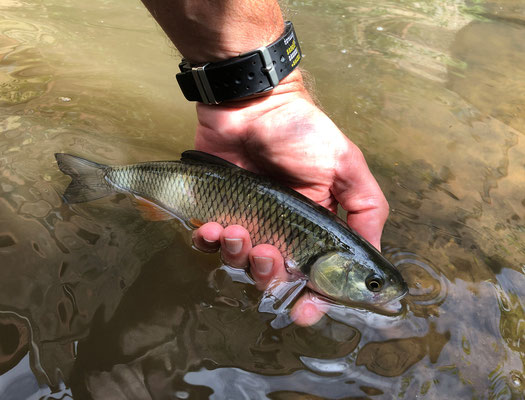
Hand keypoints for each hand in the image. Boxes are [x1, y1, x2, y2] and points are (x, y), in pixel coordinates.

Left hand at [192, 70, 388, 325]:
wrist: (252, 102)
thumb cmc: (303, 133)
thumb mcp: (347, 167)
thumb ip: (365, 211)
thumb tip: (371, 259)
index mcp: (315, 229)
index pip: (316, 277)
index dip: (313, 300)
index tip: (304, 311)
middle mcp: (282, 232)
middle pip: (275, 278)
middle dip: (270, 275)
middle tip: (267, 251)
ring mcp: (248, 223)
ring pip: (241, 264)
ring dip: (238, 257)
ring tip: (237, 231)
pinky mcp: (217, 211)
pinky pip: (209, 244)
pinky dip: (209, 243)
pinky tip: (212, 228)